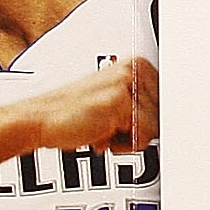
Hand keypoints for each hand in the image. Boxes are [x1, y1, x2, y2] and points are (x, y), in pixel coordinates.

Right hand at [31, 54, 157, 157]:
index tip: (129, 123)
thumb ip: (143, 107)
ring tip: (103, 129)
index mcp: (136, 65)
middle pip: (163, 116)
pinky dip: (122, 145)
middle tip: (110, 126)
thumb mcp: (115, 105)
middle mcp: (135, 69)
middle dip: (137, 130)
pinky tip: (100, 134)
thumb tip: (169, 122)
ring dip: (128, 138)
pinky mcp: (121, 100)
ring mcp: (128, 82)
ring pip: (154, 128)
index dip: (147, 122)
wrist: (40, 119)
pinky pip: (142, 136)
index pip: (167, 103)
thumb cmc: (73, 115)